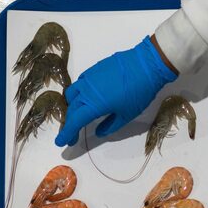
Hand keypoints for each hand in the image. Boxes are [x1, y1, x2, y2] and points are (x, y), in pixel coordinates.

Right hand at [54, 36, 176, 146]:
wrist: (147, 65)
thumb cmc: (139, 93)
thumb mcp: (126, 115)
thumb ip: (110, 126)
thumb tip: (98, 132)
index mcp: (93, 105)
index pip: (74, 122)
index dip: (66, 133)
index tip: (61, 142)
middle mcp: (86, 91)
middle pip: (71, 109)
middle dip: (70, 124)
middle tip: (73, 136)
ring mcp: (88, 78)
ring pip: (72, 94)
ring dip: (71, 107)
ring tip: (78, 115)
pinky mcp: (93, 69)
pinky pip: (80, 83)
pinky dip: (79, 93)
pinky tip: (87, 97)